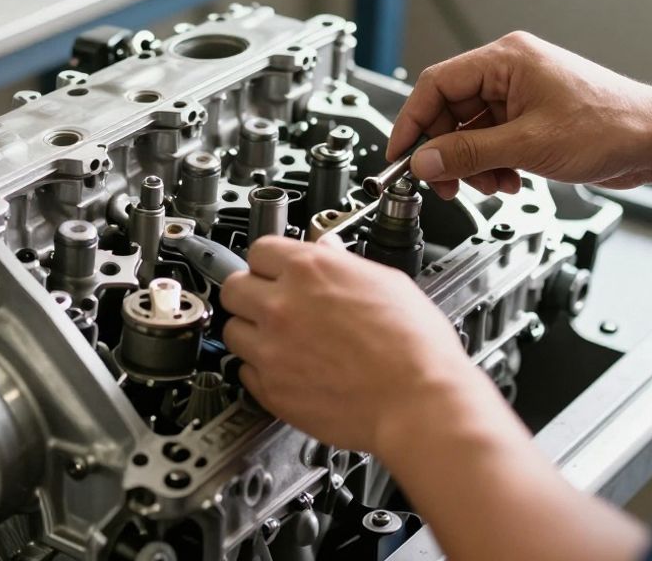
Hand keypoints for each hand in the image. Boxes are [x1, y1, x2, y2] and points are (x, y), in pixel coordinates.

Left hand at [221, 236, 472, 454]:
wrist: (419, 402)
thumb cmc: (414, 346)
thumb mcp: (387, 282)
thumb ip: (345, 263)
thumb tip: (329, 252)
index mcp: (310, 271)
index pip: (259, 250)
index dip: (271, 261)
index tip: (276, 270)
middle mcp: (282, 306)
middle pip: (234, 288)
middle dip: (251, 292)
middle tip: (270, 302)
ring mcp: (271, 350)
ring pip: (233, 330)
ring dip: (252, 332)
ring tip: (281, 339)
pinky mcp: (271, 389)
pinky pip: (245, 371)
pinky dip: (261, 369)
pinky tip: (288, 368)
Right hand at [389, 31, 651, 199]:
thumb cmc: (612, 126)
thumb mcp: (528, 145)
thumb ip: (469, 153)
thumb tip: (424, 159)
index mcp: (506, 59)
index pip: (436, 84)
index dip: (413, 122)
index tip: (401, 155)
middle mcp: (510, 71)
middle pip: (450, 111)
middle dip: (447, 151)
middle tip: (444, 182)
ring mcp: (522, 95)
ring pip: (471, 132)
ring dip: (474, 164)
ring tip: (492, 184)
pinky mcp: (533, 118)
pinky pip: (493, 141)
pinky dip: (493, 165)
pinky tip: (511, 180)